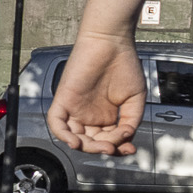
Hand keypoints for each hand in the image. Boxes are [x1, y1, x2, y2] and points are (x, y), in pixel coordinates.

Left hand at [48, 32, 146, 154]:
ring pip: (74, 136)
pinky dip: (63, 135)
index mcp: (106, 115)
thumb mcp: (135, 98)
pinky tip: (75, 142)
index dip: (118, 148)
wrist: (111, 42)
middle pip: (91, 141)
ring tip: (103, 147)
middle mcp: (89, 114)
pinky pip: (57, 123)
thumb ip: (132, 119)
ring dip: (87, 146)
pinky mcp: (63, 100)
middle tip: (116, 148)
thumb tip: (127, 136)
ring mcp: (75, 108)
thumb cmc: (124, 64)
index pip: (108, 139)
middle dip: (104, 148)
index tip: (130, 149)